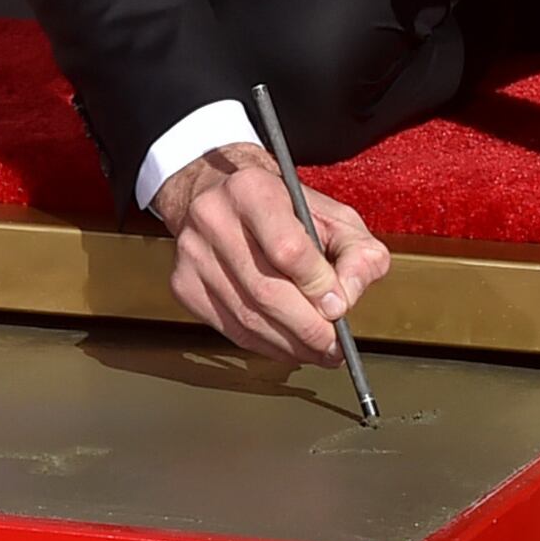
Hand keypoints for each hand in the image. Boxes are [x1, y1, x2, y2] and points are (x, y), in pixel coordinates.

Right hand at [151, 147, 389, 363]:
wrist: (219, 191)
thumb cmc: (282, 206)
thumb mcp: (333, 216)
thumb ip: (357, 254)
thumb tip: (347, 299)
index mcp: (252, 190)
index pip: (288, 250)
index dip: (319, 287)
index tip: (339, 307)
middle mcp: (213, 218)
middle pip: (266, 291)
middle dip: (309, 328)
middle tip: (334, 345)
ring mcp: (193, 253)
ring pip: (248, 317)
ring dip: (290, 344)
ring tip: (317, 350)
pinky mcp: (183, 282)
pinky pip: (229, 328)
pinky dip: (265, 345)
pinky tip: (286, 343)